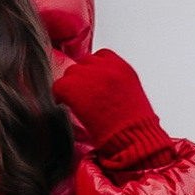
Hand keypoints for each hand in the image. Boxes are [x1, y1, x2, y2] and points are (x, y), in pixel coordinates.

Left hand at [52, 48, 166, 154]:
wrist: (133, 138)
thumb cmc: (135, 125)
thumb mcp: (131, 95)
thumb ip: (115, 82)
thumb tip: (98, 85)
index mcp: (122, 68)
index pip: (101, 56)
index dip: (94, 70)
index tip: (92, 82)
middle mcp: (106, 68)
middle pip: (84, 63)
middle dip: (82, 78)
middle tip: (82, 95)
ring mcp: (90, 77)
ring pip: (70, 73)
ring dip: (71, 86)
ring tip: (75, 101)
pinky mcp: (75, 88)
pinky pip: (59, 85)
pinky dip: (59, 94)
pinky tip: (63, 103)